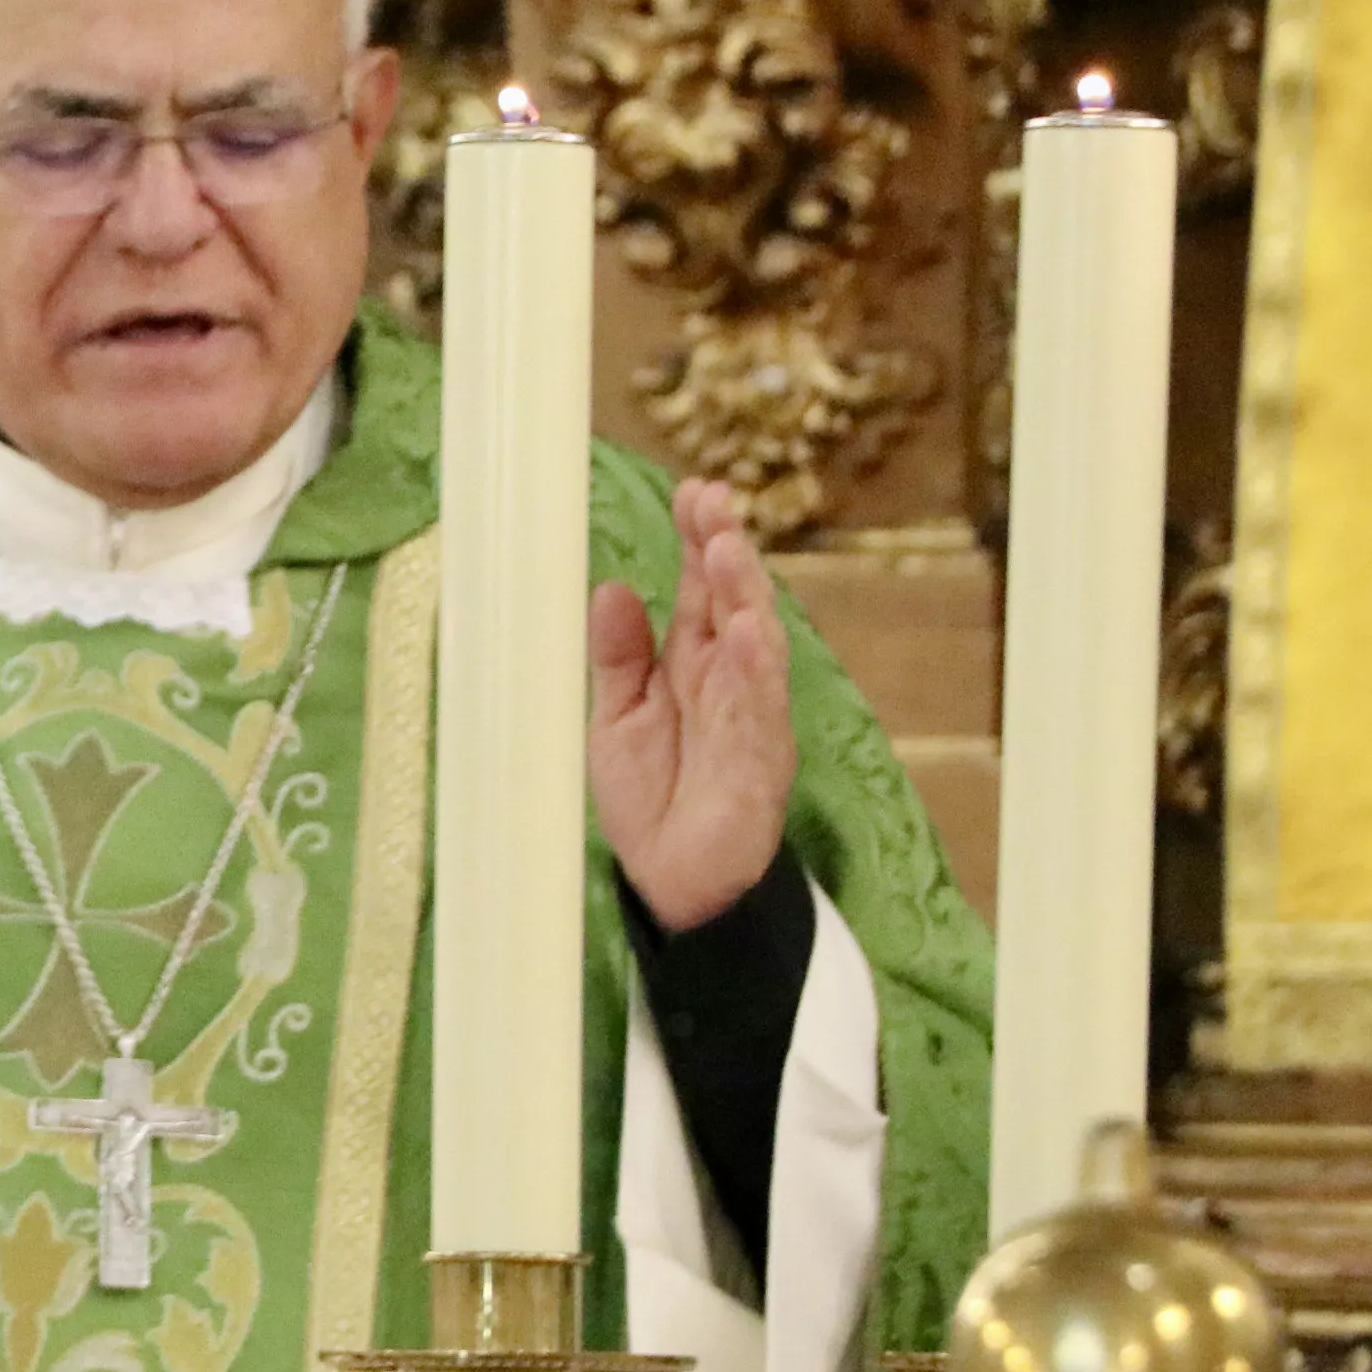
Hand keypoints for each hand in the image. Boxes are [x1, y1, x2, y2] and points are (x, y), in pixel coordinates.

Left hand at [589, 479, 797, 933]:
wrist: (669, 881)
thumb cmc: (650, 795)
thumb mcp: (615, 716)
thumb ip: (617, 656)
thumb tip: (611, 588)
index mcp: (691, 663)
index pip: (701, 589)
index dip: (698, 541)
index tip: (692, 490)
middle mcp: (727, 680)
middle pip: (732, 602)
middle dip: (725, 550)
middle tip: (712, 499)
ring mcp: (748, 717)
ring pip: (755, 645)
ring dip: (745, 595)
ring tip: (728, 548)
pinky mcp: (759, 762)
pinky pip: (760, 710)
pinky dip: (756, 670)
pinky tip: (750, 631)